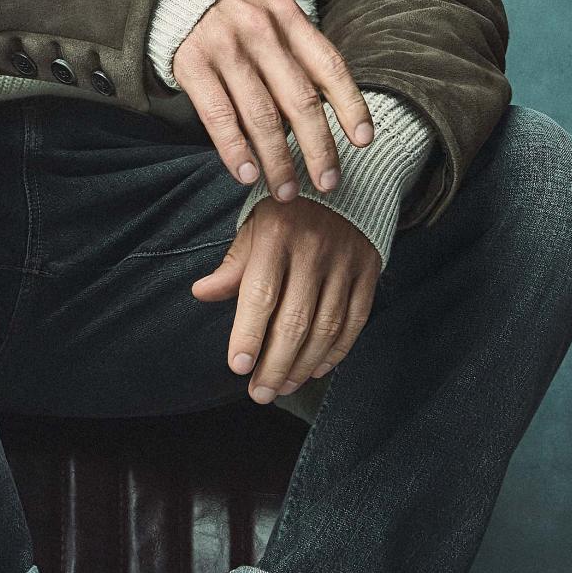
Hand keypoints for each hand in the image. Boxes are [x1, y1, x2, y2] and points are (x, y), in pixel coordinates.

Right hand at [171, 0, 373, 200]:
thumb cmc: (238, 16)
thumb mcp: (275, 18)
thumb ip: (299, 55)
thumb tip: (334, 113)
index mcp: (290, 19)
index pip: (329, 67)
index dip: (351, 106)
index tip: (363, 141)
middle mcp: (262, 31)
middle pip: (299, 99)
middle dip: (319, 147)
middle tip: (329, 182)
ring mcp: (226, 48)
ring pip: (261, 115)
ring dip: (278, 160)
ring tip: (287, 191)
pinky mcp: (193, 64)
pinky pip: (219, 115)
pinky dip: (235, 149)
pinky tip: (247, 174)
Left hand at [190, 197, 380, 403]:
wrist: (350, 179)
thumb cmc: (289, 208)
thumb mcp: (255, 224)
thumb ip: (234, 264)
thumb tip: (202, 293)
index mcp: (277, 236)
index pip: (261, 294)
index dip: (249, 334)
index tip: (239, 367)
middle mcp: (313, 250)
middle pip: (295, 320)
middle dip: (275, 364)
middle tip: (260, 393)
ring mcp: (345, 262)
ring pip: (326, 327)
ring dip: (303, 364)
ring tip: (282, 386)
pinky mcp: (369, 271)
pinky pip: (355, 320)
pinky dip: (336, 350)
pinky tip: (316, 369)